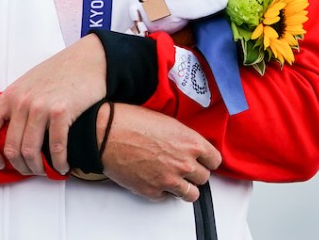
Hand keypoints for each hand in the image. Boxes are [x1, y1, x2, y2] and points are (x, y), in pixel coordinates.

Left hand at [0, 34, 106, 174]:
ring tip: (47, 171)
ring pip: (30, 151)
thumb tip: (5, 133)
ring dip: (38, 169)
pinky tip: (63, 167)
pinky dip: (59, 163)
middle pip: (10, 148)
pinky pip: (56, 148)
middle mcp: (21, 101)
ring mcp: (40, 106)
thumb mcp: (27, 85)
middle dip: (20, 167)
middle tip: (31, 171)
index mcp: (8, 96)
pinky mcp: (62, 112)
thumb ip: (14, 106)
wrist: (85, 61)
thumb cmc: (56, 75)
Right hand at [100, 104, 221, 202]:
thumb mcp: (164, 120)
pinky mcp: (153, 191)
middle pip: (203, 178)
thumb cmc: (128, 121)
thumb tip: (186, 147)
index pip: (215, 160)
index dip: (206, 159)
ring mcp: (169, 180)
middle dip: (193, 173)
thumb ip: (182, 137)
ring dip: (183, 187)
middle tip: (180, 166)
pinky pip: (166, 198)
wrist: (103, 133)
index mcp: (190, 142)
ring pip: (191, 194)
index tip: (200, 160)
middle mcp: (184, 163)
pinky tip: (152, 178)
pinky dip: (161, 191)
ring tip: (171, 178)